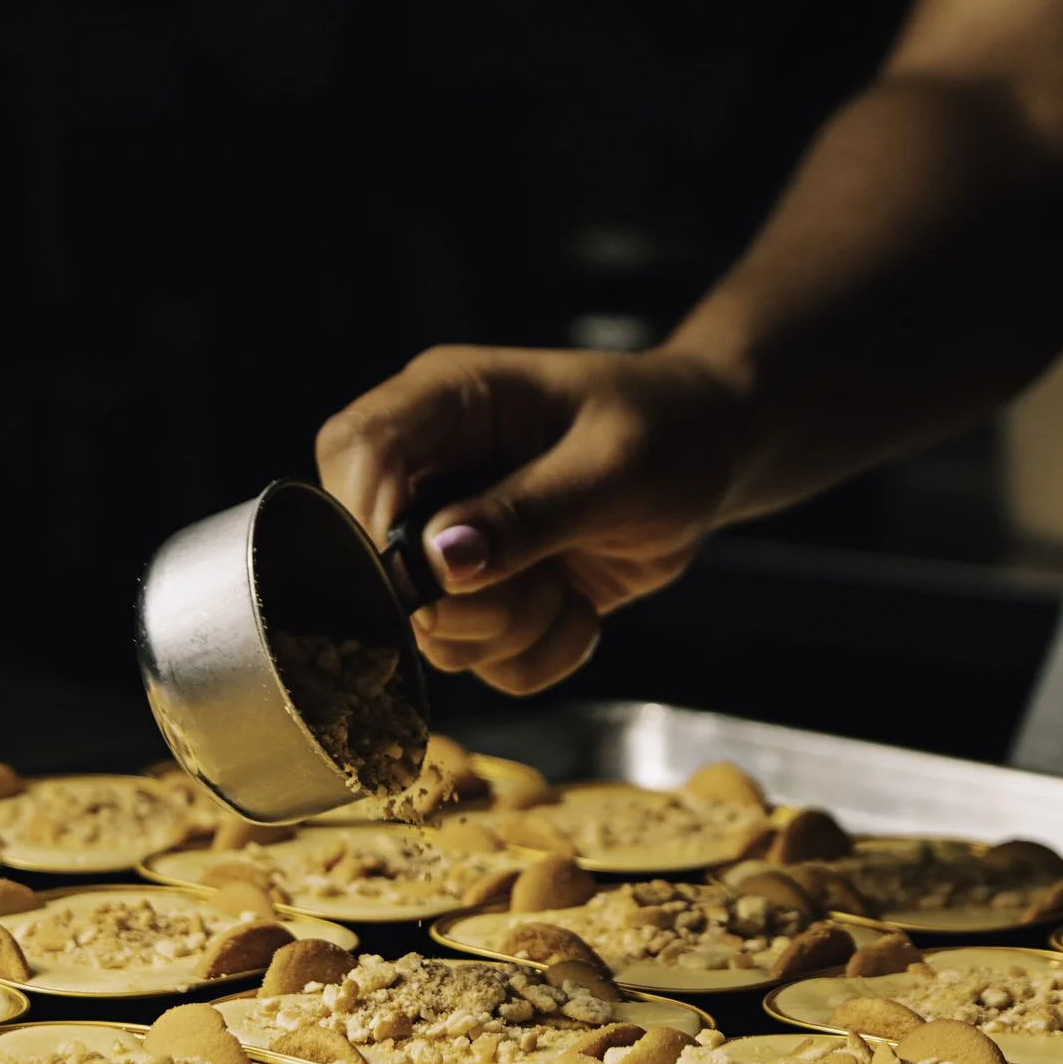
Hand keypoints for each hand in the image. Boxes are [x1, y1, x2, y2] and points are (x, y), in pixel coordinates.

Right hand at [315, 344, 743, 693]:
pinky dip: (539, 652)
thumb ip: (528, 513)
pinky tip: (576, 606)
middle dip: (464, 601)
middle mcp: (431, 471)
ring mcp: (449, 542)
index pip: (354, 448)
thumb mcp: (615, 465)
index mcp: (447, 401)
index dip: (368, 518)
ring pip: (431, 629)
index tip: (431, 572)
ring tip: (567, 584)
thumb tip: (441, 563)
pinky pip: (480, 662)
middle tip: (541, 581)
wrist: (709, 459)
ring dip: (511, 630)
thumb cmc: (668, 431)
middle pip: (376, 559)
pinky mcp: (480, 599)